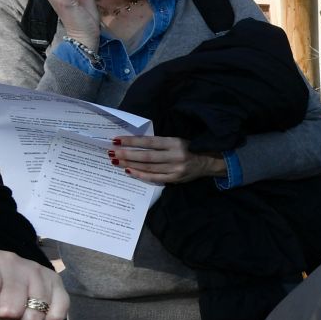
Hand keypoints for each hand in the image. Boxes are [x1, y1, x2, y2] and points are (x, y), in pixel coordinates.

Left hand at [108, 136, 226, 184]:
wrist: (209, 162)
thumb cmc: (189, 148)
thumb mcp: (176, 140)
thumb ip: (159, 143)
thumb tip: (135, 144)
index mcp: (174, 142)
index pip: (149, 142)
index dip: (132, 141)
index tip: (117, 140)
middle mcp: (175, 156)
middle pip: (146, 156)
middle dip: (127, 154)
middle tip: (112, 152)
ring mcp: (175, 169)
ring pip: (148, 167)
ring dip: (130, 164)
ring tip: (116, 161)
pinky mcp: (175, 179)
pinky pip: (154, 177)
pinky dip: (140, 175)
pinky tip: (129, 171)